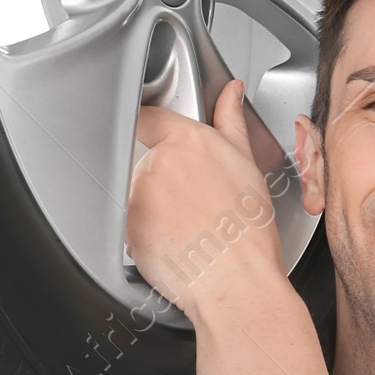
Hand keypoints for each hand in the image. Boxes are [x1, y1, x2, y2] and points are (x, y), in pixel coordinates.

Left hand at [126, 79, 286, 318]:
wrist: (235, 281)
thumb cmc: (246, 231)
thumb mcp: (248, 165)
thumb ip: (231, 122)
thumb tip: (230, 93)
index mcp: (186, 142)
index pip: (148, 117)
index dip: (150, 125)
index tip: (155, 133)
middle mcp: (157, 165)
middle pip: (149, 162)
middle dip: (168, 179)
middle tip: (198, 202)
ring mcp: (138, 197)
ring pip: (142, 195)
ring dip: (158, 207)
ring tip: (191, 227)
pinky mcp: (126, 229)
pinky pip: (133, 225)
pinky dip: (150, 233)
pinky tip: (178, 243)